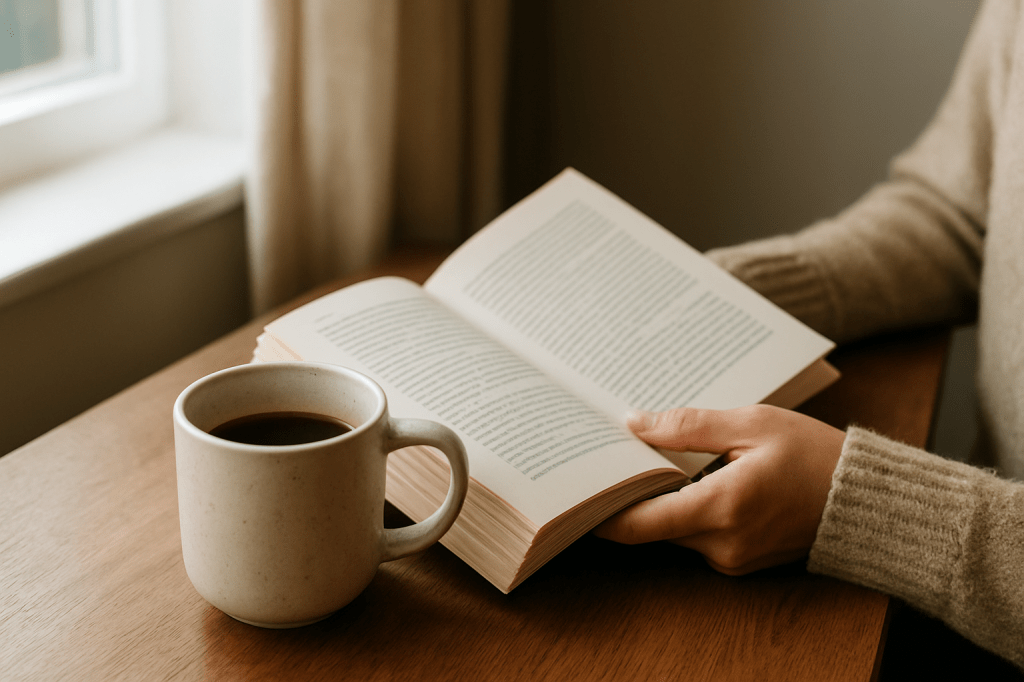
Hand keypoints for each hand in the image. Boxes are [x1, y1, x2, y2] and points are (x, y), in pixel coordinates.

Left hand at [593, 405, 844, 574]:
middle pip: (651, 526)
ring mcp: (731, 559)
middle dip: (632, 493)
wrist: (869, 501)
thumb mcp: (752, 423)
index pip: (638, 525)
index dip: (601, 510)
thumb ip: (688, 426)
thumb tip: (633, 423)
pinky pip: (697, 536)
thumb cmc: (815, 454)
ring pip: (673, 530)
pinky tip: (692, 476)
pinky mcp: (740, 562)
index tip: (577, 487)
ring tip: (654, 456)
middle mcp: (721, 545)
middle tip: (612, 453)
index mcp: (722, 509)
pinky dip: (688, 510)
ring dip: (662, 500)